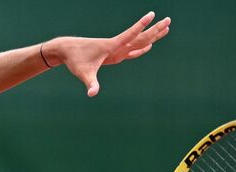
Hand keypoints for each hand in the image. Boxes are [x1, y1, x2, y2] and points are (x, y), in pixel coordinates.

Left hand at [45, 12, 170, 96]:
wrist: (66, 50)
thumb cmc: (75, 61)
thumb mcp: (83, 73)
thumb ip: (90, 83)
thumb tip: (92, 94)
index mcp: (112, 46)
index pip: (130, 34)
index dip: (141, 25)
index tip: (152, 14)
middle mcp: (116, 45)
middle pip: (140, 37)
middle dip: (155, 29)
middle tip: (169, 20)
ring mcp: (116, 49)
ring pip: (137, 41)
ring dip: (151, 35)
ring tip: (165, 27)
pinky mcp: (113, 53)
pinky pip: (131, 50)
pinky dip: (141, 48)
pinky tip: (149, 46)